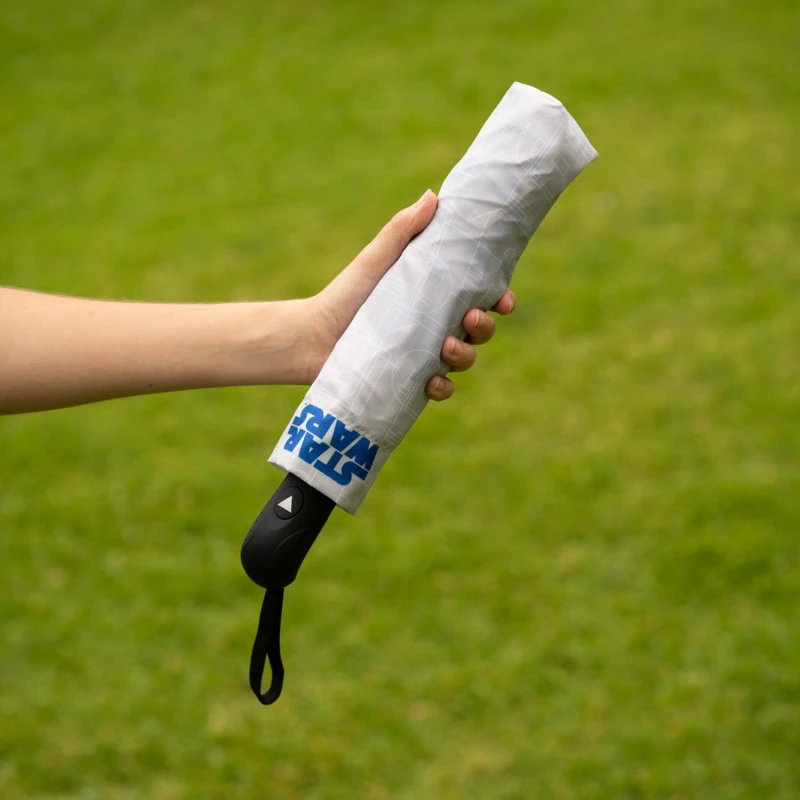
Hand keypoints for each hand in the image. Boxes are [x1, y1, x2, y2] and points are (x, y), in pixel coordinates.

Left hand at [307, 191, 515, 399]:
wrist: (313, 337)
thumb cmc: (346, 295)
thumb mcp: (376, 261)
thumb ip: (401, 230)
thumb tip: (433, 195)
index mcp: (435, 298)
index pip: (480, 298)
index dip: (499, 300)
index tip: (504, 300)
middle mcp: (436, 327)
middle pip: (479, 330)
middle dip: (484, 326)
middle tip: (471, 317)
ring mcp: (425, 357)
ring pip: (465, 360)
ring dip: (466, 355)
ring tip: (447, 346)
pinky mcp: (411, 382)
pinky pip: (441, 390)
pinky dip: (443, 388)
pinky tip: (433, 382)